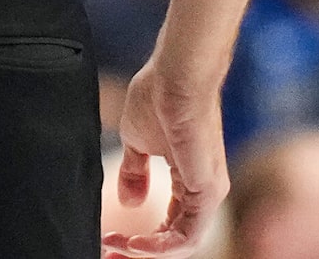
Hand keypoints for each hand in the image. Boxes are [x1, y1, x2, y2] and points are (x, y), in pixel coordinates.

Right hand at [108, 60, 224, 257]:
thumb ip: (134, 173)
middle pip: (176, 238)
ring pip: (184, 241)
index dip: (141, 237)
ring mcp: (208, 191)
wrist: (175, 77)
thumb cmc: (158, 98)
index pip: (169, 223)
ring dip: (149, 250)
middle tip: (111, 250)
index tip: (110, 238)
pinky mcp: (208, 190)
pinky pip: (188, 234)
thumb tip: (130, 201)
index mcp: (189, 180)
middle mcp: (203, 190)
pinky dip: (162, 245)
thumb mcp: (137, 141)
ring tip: (120, 247)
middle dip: (141, 250)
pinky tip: (137, 242)